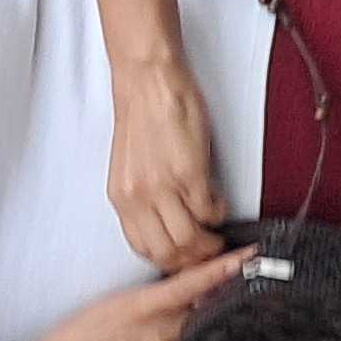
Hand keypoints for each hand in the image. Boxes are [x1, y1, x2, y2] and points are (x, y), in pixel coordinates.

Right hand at [22, 252, 246, 340]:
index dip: (227, 267)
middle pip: (205, 308)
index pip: (195, 282)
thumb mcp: (107, 306)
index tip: (250, 256)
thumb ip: (148, 298)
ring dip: (198, 320)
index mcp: (142, 307)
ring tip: (183, 316)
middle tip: (229, 283)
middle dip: (218, 295)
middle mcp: (159, 333)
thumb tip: (175, 291)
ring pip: (195, 331)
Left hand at [108, 51, 225, 268]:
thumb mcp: (133, 166)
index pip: (143, 247)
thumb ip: (146, 196)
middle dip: (192, 258)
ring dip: (210, 242)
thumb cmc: (144, 114)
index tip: (185, 257)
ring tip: (217, 230)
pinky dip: (219, 213)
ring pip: (189, 240)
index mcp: (121, 196)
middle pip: (167, 253)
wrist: (148, 81)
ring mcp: (163, 187)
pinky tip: (217, 201)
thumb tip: (168, 219)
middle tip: (207, 250)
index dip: (169, 260)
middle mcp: (138, 196)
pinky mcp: (189, 174)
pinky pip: (209, 212)